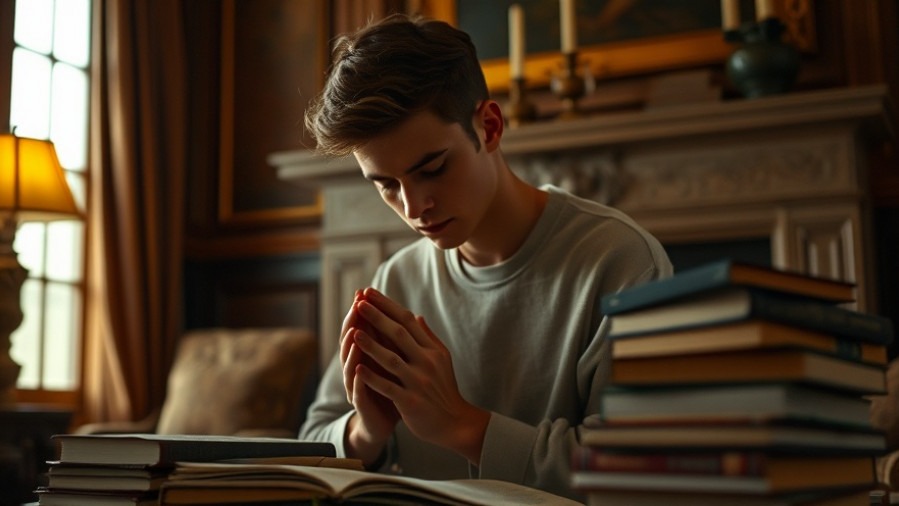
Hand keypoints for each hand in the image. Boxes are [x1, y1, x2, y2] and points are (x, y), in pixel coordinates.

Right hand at [339, 291, 399, 464]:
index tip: (366, 291)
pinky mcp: (361, 404)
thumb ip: (399, 341)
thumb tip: (411, 314)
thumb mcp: (399, 361)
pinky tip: (360, 370)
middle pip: (351, 341)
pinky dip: (359, 379)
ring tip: (354, 333)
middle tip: (356, 305)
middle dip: (353, 322)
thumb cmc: (393, 387)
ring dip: (352, 349)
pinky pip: (358, 390)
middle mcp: (357, 367)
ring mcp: (357, 385)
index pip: (363, 328)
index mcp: (368, 355)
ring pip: (351, 364)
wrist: (387, 421)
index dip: (364, 311)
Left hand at [352, 288, 490, 464]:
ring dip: (371, 345)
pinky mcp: (410, 401)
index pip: (407, 321)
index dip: (387, 306)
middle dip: (377, 317)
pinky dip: (373, 378)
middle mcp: (426, 362)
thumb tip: (417, 316)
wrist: (455, 423)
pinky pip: (388, 387)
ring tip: (354, 332)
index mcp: (432, 350)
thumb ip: (428, 338)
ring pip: (391, 359)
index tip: (370, 293)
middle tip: (359, 302)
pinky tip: (358, 369)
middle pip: (399, 334)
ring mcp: (418, 382)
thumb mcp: (442, 360)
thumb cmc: (444, 389)